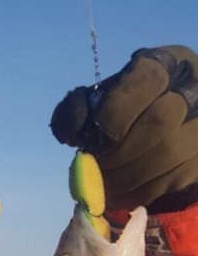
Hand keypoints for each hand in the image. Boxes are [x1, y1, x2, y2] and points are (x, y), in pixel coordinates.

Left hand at [50, 46, 197, 211]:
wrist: (159, 133)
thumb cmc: (125, 110)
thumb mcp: (101, 98)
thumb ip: (77, 108)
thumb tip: (69, 132)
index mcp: (168, 62)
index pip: (148, 78)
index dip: (116, 112)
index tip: (93, 136)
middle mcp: (195, 89)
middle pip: (160, 121)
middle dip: (119, 150)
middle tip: (97, 164)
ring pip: (168, 154)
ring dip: (126, 176)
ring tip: (103, 181)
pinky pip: (170, 181)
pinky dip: (137, 192)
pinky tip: (118, 193)